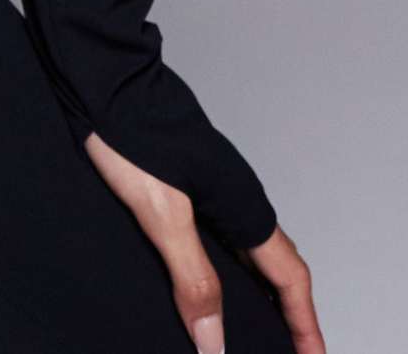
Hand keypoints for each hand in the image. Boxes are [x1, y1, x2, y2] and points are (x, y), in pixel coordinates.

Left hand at [83, 130, 324, 353]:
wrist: (101, 79)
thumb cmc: (130, 134)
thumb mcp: (161, 214)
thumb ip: (193, 278)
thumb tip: (215, 345)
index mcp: (243, 205)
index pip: (291, 277)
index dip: (305, 324)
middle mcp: (236, 197)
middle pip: (277, 268)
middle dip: (289, 315)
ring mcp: (213, 190)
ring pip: (248, 254)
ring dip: (259, 296)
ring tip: (249, 334)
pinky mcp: (186, 186)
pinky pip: (220, 240)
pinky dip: (225, 274)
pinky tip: (202, 288)